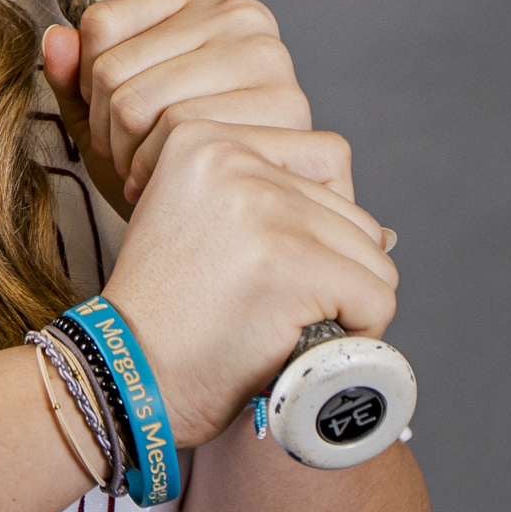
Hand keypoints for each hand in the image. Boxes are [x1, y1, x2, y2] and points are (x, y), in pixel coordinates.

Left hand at [41, 0, 311, 220]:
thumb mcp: (107, 112)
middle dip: (101, 128)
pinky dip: (153, 168)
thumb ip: (74, 75)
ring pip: (137, 103)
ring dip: (122, 154)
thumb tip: (55, 39)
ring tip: (138, 171)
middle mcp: (242, 15)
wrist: (231, 217)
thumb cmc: (164, 155)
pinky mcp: (286, 107)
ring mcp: (270, 57)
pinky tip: (166, 182)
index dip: (84, 83)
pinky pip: (179, 133)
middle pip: (113, 68)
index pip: (100, 24)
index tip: (106, 117)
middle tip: (120, 158)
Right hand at [101, 119, 399, 448]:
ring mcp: (264, 209)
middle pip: (351, 212)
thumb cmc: (163, 314)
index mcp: (201, 137)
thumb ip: (272, 204)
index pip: (324, 158)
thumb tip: (386, 233)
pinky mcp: (293, 263)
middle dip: (331, 270)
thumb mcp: (198, 225)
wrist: (124, 374)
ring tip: (285, 325)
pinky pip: (377, 299)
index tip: (260, 265)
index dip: (313, 227)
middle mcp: (232, 159)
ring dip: (346, 302)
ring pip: (371, 255)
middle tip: (270, 307)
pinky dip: (359, 334)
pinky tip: (305, 342)